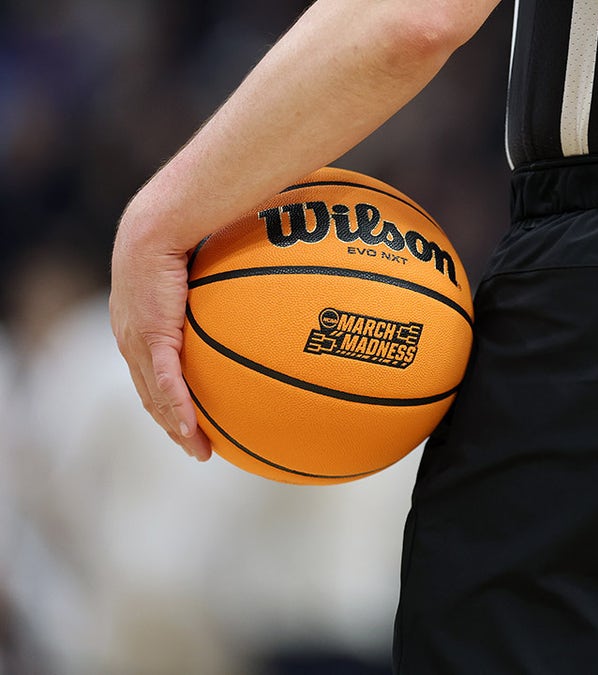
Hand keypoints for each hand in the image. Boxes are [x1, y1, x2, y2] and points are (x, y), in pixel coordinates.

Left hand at [110, 208, 212, 460]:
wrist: (157, 223)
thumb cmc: (180, 232)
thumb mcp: (201, 263)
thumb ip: (220, 283)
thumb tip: (255, 284)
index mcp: (137, 323)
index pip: (148, 371)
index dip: (165, 398)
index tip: (186, 418)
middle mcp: (130, 338)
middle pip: (149, 394)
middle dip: (171, 424)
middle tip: (196, 445)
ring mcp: (138, 340)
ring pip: (155, 397)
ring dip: (176, 427)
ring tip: (199, 449)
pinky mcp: (151, 337)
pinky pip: (165, 383)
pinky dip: (177, 410)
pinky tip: (191, 430)